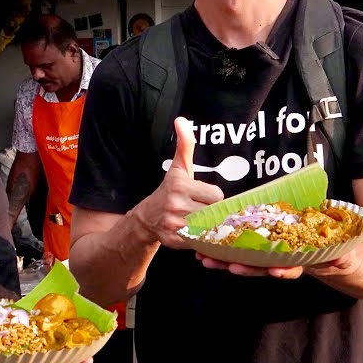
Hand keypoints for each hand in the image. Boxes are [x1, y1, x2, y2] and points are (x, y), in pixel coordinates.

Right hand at [130, 117, 222, 248]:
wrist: (146, 217)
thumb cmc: (170, 190)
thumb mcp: (179, 168)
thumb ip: (185, 144)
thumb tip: (181, 120)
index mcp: (180, 185)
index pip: (216, 195)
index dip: (213, 197)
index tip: (204, 197)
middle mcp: (176, 204)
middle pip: (214, 212)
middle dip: (212, 212)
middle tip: (203, 210)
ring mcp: (174, 224)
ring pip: (208, 227)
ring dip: (208, 226)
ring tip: (201, 221)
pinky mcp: (173, 241)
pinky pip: (199, 242)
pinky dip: (200, 239)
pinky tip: (194, 233)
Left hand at [195, 252, 361, 280]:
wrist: (337, 261)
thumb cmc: (341, 256)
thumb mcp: (346, 258)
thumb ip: (344, 259)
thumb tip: (342, 260)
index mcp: (304, 262)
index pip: (292, 267)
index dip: (282, 270)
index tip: (274, 270)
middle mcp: (285, 263)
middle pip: (262, 267)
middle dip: (243, 267)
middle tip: (225, 265)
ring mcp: (274, 259)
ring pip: (248, 261)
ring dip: (226, 261)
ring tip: (205, 259)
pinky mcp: (268, 250)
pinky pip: (245, 252)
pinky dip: (228, 252)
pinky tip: (208, 250)